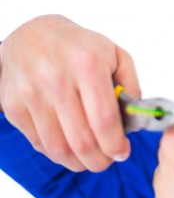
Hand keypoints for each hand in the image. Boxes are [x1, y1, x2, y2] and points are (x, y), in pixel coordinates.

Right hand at [0, 14, 138, 171]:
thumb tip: (135, 118)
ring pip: (58, 148)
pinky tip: (70, 148)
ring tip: (91, 160)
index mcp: (88, 65)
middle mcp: (57, 80)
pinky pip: (39, 143)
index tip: (122, 152)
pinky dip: (57, 154)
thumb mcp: (115, 54)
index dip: (115, 145)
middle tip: (108, 161)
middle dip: (99, 160)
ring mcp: (31, 95)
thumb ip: (131, 85)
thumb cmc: (79, 46)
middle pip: (81, 140)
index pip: (104, 120)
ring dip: (78, 162)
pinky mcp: (14, 106)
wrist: (32, 34)